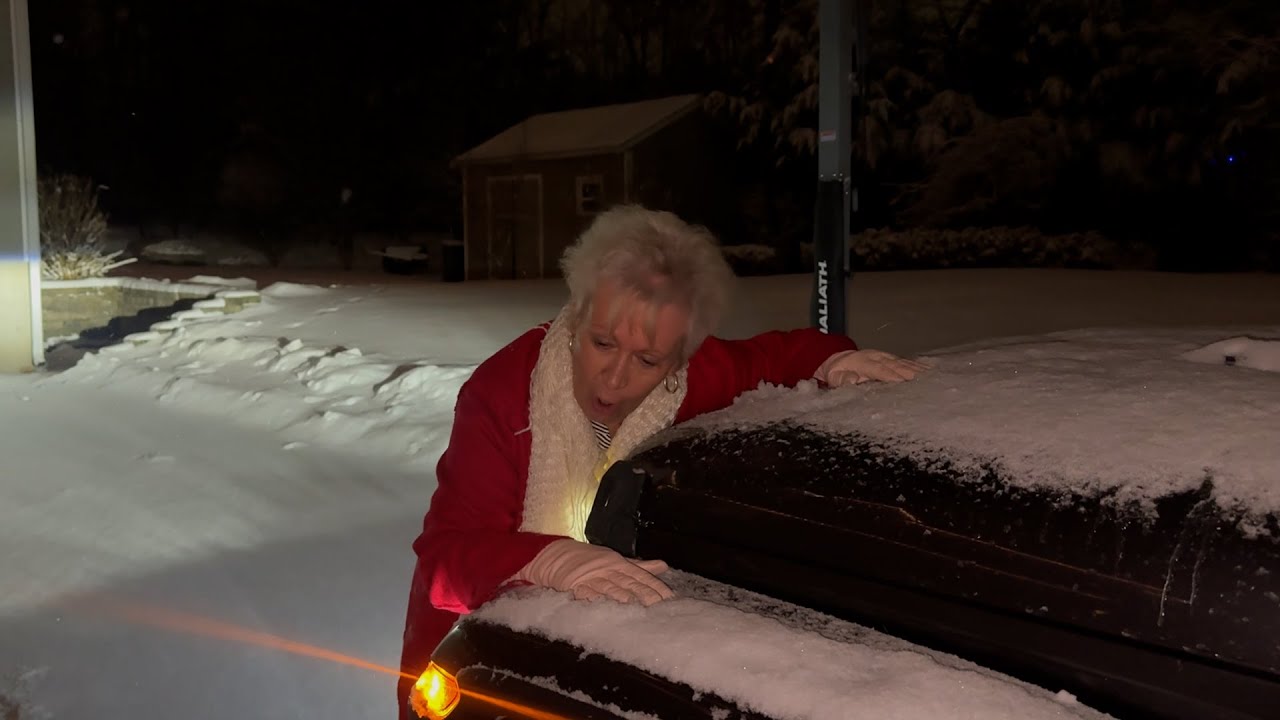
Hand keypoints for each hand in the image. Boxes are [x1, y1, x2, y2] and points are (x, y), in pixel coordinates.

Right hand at [517, 538, 674, 605]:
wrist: (558, 556)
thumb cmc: (592, 561)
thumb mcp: (618, 561)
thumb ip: (641, 566)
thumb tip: (664, 565)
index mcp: (619, 563)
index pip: (641, 576)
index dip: (655, 586)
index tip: (669, 598)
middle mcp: (607, 569)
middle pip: (628, 582)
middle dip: (643, 593)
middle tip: (657, 605)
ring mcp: (591, 577)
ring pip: (608, 586)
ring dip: (618, 595)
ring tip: (630, 603)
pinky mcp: (574, 585)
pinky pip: (584, 592)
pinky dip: (591, 597)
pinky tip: (598, 603)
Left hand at [815, 349, 929, 385]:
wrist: (839, 359)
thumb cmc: (838, 372)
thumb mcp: (833, 377)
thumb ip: (842, 380)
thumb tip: (853, 380)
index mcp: (863, 362)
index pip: (879, 369)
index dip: (891, 375)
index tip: (903, 382)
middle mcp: (876, 356)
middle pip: (895, 365)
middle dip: (910, 373)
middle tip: (924, 381)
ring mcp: (885, 356)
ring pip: (903, 362)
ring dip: (917, 369)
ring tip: (931, 377)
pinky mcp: (891, 358)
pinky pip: (905, 361)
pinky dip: (917, 366)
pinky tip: (928, 370)